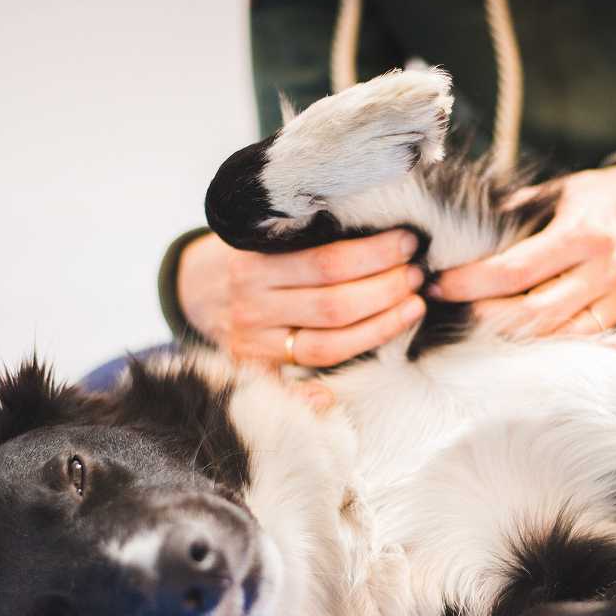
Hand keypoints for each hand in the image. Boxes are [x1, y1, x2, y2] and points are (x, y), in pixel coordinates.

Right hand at [178, 229, 426, 368]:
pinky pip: (295, 386)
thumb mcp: (265, 231)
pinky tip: (356, 378)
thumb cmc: (252, 252)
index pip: (326, 263)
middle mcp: (251, 306)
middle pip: (333, 306)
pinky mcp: (257, 370)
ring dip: (381, 326)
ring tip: (413, 303)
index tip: (407, 242)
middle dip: (385, 289)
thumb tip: (374, 222)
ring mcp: (253, 343)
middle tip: (417, 274)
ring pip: (328, 344)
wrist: (198, 288)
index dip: (374, 255)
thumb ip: (306, 229)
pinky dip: (319, 392)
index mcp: (252, 264)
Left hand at [430, 164, 615, 348]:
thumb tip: (454, 233)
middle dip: (488, 319)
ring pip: (571, 337)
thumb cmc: (592, 198)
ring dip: (527, 344)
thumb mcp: (554, 191)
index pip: (515, 269)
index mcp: (581, 233)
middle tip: (455, 315)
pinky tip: (561, 359)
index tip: (439, 285)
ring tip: (488, 336)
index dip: (470, 282)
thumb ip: (511, 213)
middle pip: (538, 312)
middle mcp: (607, 269)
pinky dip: (602, 357)